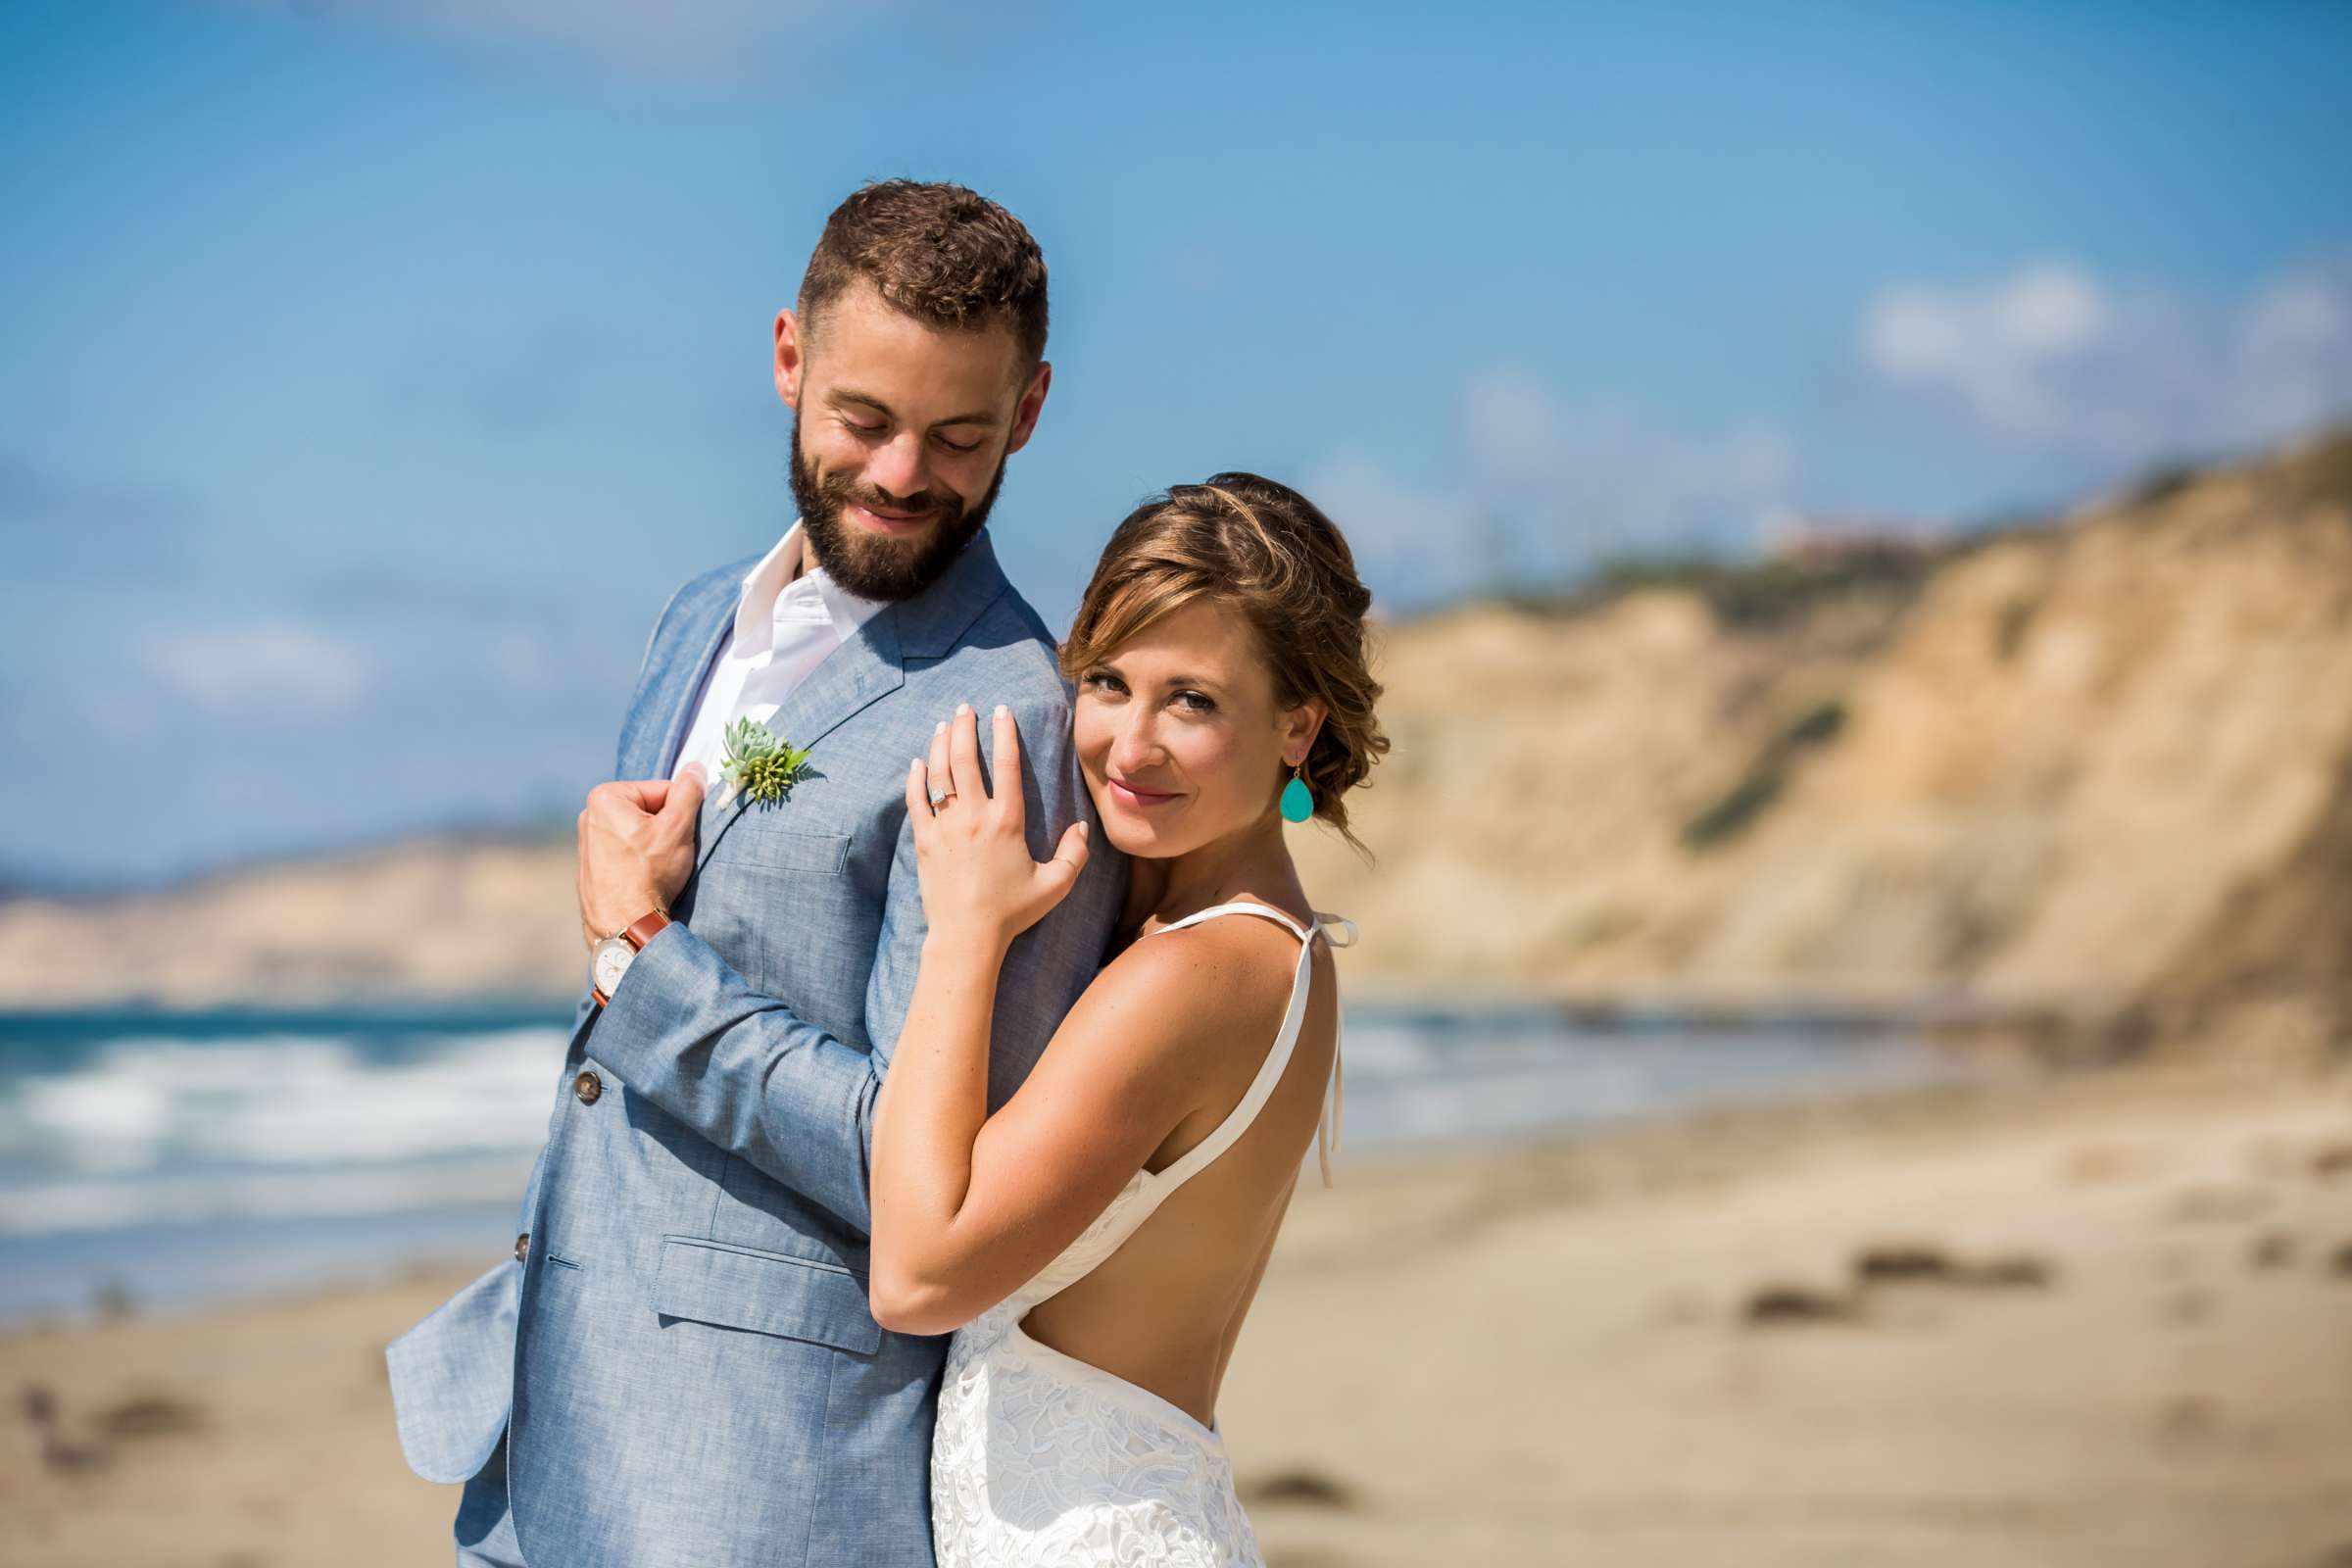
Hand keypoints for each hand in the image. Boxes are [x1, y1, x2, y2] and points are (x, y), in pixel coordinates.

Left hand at [576, 765, 704, 949]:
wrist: (623, 925)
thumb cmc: (649, 874)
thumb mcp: (677, 827)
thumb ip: (689, 792)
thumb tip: (696, 768)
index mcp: (606, 797)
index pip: (661, 791)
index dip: (679, 813)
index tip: (679, 837)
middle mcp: (590, 815)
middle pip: (648, 811)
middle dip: (664, 829)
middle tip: (669, 855)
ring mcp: (587, 842)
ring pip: (637, 833)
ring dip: (654, 846)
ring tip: (657, 869)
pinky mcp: (591, 867)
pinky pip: (624, 853)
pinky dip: (638, 862)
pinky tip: (643, 880)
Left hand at [906, 704, 1089, 950]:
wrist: (967, 936)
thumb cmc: (1012, 912)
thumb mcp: (1055, 885)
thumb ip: (1074, 854)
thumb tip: (1081, 826)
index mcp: (1007, 821)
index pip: (1007, 766)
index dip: (1005, 734)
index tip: (1002, 711)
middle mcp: (974, 817)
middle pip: (966, 759)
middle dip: (965, 728)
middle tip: (966, 708)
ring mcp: (945, 827)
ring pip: (939, 774)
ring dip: (941, 744)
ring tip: (946, 725)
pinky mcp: (924, 842)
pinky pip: (916, 801)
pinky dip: (916, 778)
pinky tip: (918, 762)